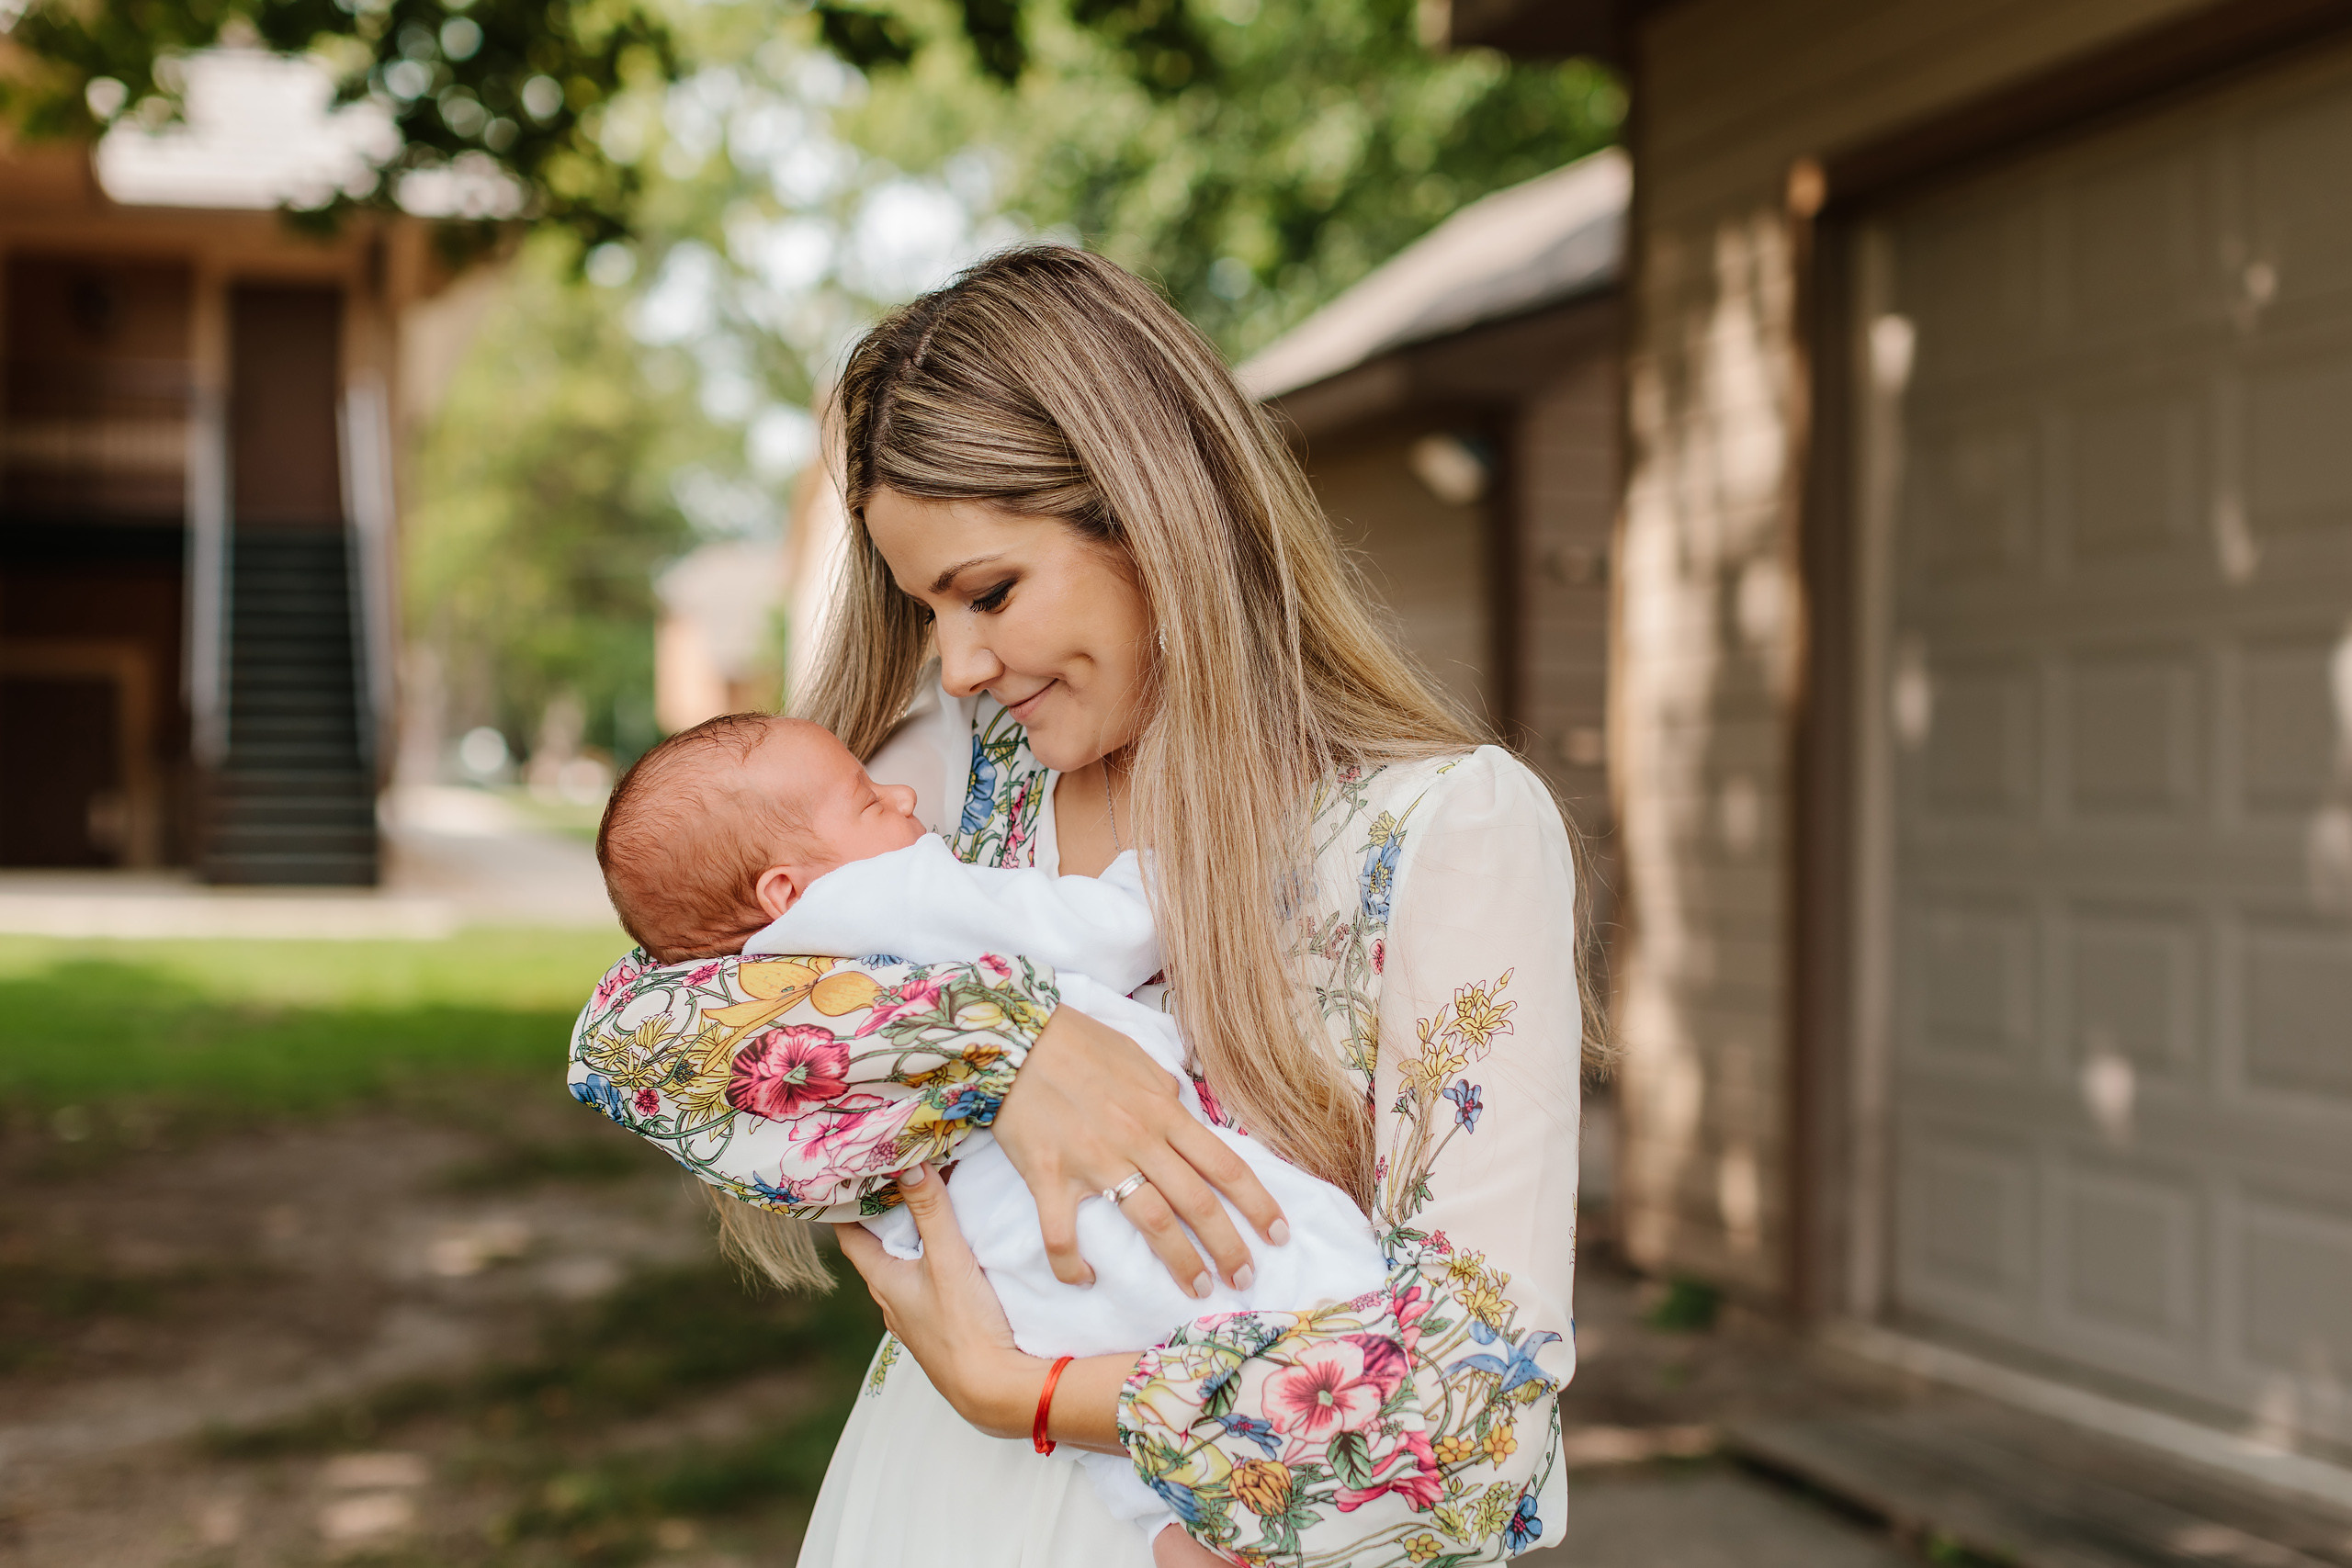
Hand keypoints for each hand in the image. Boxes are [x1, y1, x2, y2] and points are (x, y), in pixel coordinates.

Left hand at [833, 1165, 1037, 1439]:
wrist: (993, 1391)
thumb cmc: (965, 1328)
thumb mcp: (949, 1261)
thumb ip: (932, 1212)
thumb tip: (908, 1164)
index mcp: (883, 1281)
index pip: (849, 1233)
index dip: (845, 1203)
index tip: (848, 1172)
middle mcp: (891, 1300)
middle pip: (876, 1247)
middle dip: (881, 1213)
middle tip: (892, 1173)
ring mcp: (914, 1316)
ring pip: (901, 1266)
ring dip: (908, 1237)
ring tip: (922, 1201)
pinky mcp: (939, 1326)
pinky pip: (924, 1283)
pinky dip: (929, 1258)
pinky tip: (949, 1250)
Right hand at [992, 1005, 1287, 1294]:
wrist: (1013, 1038)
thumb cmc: (1076, 1042)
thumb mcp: (1137, 1057)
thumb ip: (1166, 1091)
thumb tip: (1184, 1110)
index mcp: (1163, 1112)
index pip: (1224, 1165)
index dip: (1257, 1203)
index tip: (1277, 1233)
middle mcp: (1139, 1140)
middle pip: (1197, 1202)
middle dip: (1229, 1246)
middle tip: (1245, 1278)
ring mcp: (1095, 1162)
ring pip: (1151, 1222)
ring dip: (1180, 1262)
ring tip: (1199, 1289)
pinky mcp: (1050, 1177)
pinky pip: (1062, 1235)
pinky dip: (1073, 1265)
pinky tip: (1086, 1280)